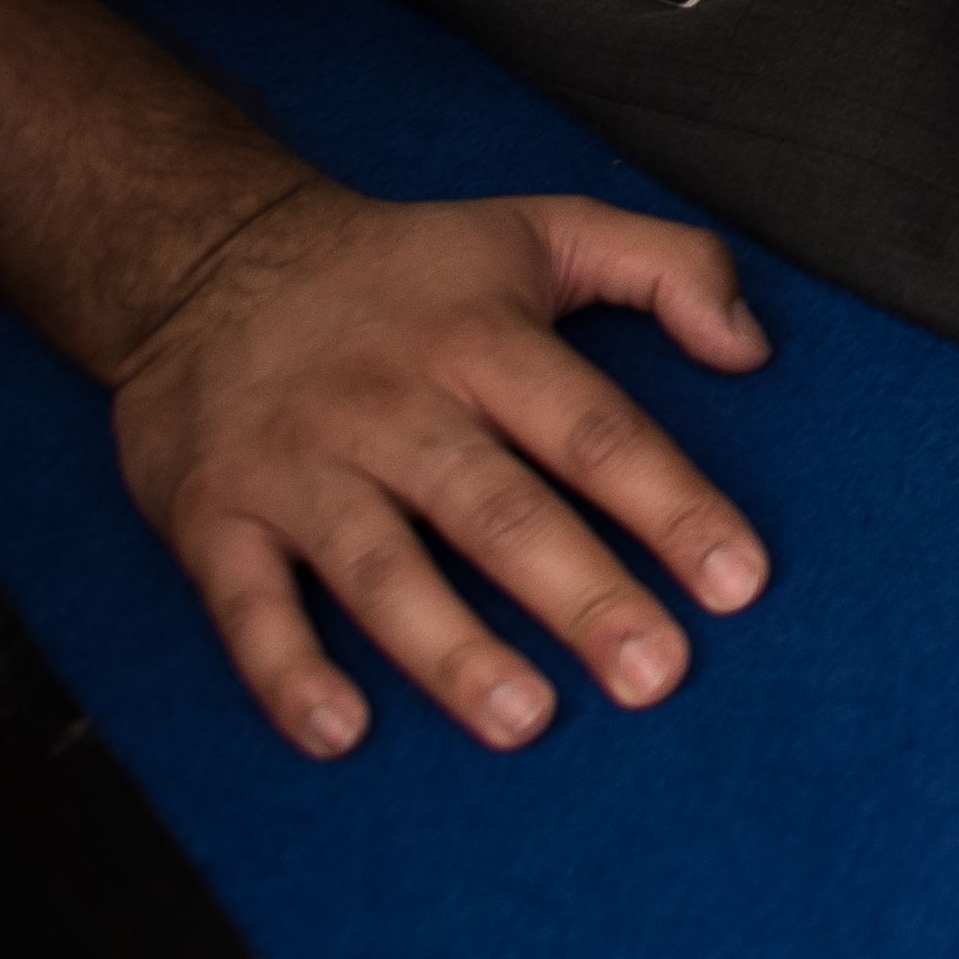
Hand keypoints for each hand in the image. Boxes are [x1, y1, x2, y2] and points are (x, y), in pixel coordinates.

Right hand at [108, 183, 770, 760]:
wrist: (204, 258)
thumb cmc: (403, 265)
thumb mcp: (546, 226)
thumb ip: (670, 268)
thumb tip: (754, 347)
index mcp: (482, 342)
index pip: (596, 434)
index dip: (672, 507)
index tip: (740, 583)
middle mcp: (393, 406)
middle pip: (501, 513)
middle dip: (583, 598)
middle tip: (655, 676)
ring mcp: (300, 466)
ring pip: (383, 570)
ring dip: (453, 651)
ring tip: (525, 721)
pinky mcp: (216, 516)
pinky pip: (248, 606)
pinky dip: (288, 672)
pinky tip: (343, 732)